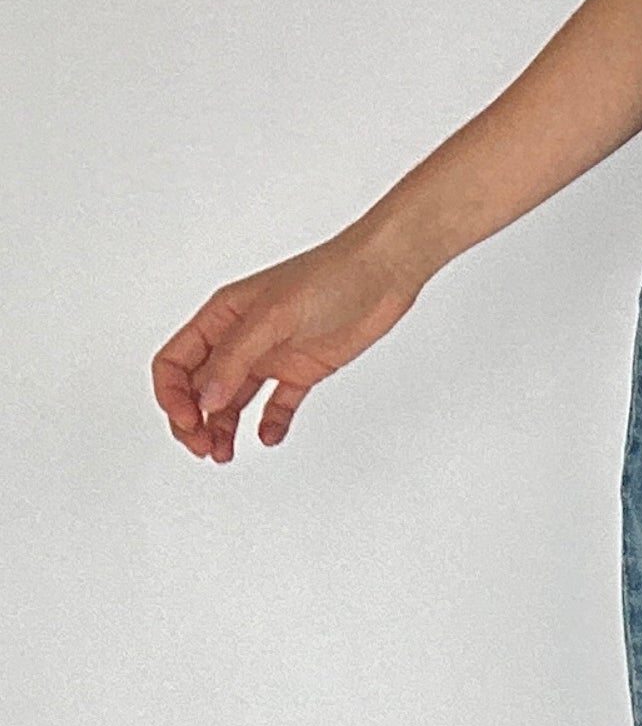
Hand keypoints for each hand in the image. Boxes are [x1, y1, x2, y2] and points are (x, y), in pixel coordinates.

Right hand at [151, 223, 427, 462]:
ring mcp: (271, 355)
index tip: (189, 421)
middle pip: (198, 387)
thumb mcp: (273, 316)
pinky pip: (276, 403)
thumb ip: (236, 358)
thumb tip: (204, 399)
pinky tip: (269, 435)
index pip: (175, 362)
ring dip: (223, 428)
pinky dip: (270, 423)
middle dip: (193, 421)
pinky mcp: (302, 369)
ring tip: (225, 453)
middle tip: (204, 447)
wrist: (385, 272)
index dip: (172, 395)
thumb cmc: (332, 275)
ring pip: (232, 400)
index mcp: (223, 317)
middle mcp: (241, 338)